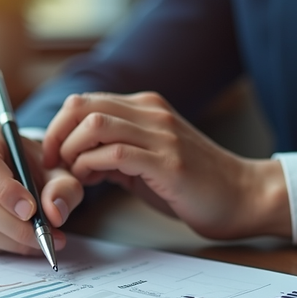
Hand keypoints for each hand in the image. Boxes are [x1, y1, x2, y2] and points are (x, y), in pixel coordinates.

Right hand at [0, 123, 83, 254]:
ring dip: (13, 241)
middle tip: (46, 235)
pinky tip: (27, 243)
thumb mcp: (60, 171)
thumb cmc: (41, 169)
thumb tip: (54, 213)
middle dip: (15, 225)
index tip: (31, 210)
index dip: (5, 190)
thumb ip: (63, 188)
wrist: (29, 176)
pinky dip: (5, 247)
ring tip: (43, 240)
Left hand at [43, 92, 291, 239]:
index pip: (85, 101)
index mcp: (147, 108)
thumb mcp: (147, 162)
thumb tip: (78, 159)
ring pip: (96, 124)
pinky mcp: (169, 162)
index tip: (52, 155)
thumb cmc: (195, 184)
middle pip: (83, 106)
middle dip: (57, 136)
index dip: (58, 127)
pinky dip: (93, 167)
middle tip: (53, 165)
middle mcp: (152, 113)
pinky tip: (93, 182)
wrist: (244, 196)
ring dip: (73, 151)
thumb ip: (115, 155)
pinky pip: (117, 154)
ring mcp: (162, 134)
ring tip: (75, 174)